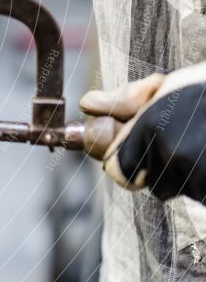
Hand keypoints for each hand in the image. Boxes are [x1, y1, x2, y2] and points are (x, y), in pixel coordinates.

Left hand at [79, 62, 205, 202]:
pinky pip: (205, 196)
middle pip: (154, 183)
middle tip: (192, 138)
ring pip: (183, 190)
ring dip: (194, 176)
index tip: (147, 154)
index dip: (131, 165)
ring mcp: (198, 172)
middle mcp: (170, 151)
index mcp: (150, 126)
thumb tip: (86, 104)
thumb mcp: (167, 85)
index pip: (118, 170)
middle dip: (167, 169)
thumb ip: (126, 99)